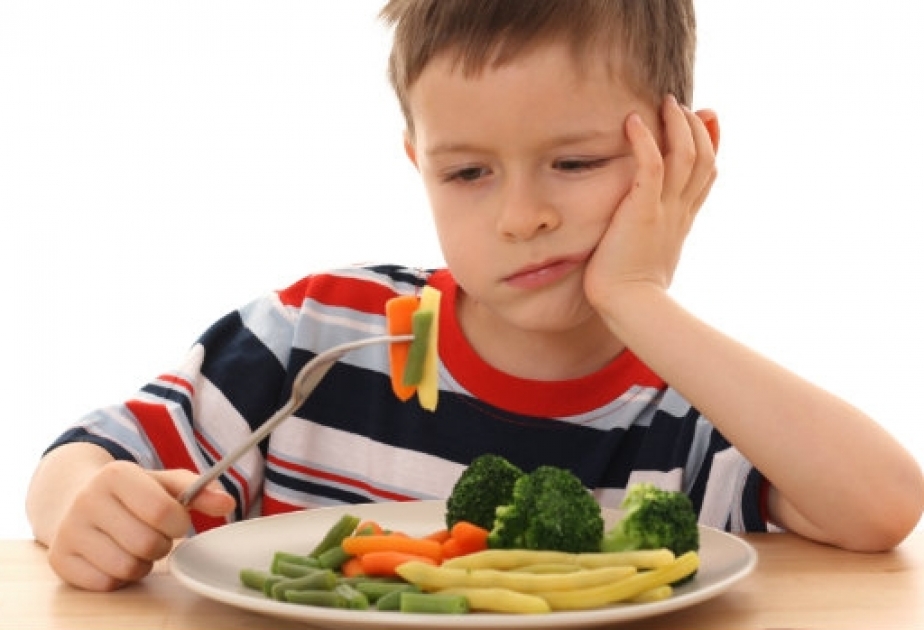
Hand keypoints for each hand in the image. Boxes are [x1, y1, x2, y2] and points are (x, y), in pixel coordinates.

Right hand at [46, 460, 234, 590]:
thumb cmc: (133, 493)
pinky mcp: (59, 560)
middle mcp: (87, 500)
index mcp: (116, 475)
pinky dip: (120, 577)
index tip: (176, 520)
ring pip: (126, 567)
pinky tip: (116, 556)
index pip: (162, 511)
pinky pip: (106, 583)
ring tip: (137, 545)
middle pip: (147, 543)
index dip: (178, 522)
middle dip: (162, 544)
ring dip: (143, 563)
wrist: (76, 499)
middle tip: (156, 535)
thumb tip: (227, 504)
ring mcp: (68, 531)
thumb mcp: (165, 483)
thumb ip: (200, 490)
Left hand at [584, 95, 718, 312]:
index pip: (706, 175)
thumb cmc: (631, 291)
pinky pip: (651, 167)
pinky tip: (632, 121)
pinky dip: (645, 141)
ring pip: (685, 156)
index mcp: (682, 221)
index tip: (708, 119)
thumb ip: (652, 239)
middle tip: (680, 106)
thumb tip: (649, 241)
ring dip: (677, 125)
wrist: (631, 308)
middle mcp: (679, 211)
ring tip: (665, 103)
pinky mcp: (643, 211)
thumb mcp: (649, 259)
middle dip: (696, 128)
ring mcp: (665, 210)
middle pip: (703, 159)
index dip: (711, 144)